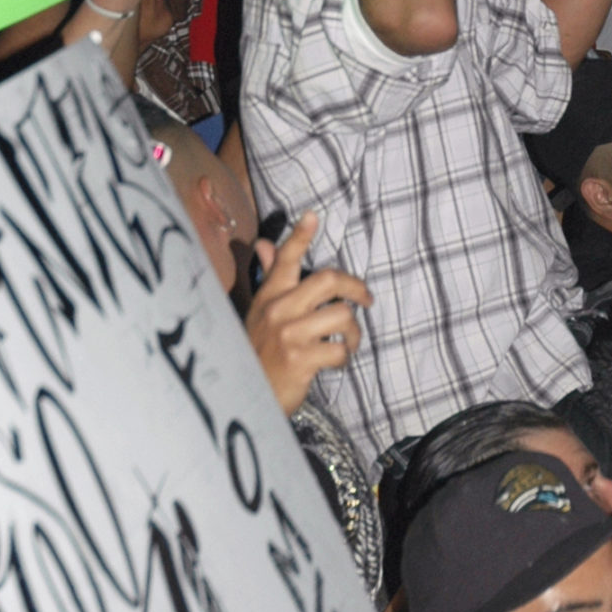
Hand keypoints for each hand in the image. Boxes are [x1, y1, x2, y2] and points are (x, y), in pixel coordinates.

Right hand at [246, 212, 370, 416]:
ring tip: (347, 341)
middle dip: (356, 287)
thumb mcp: (259, 312)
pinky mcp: (301, 360)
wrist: (247, 395)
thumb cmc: (258, 350)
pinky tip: (336, 361)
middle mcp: (279, 310)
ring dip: (354, 332)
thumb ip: (268, 277)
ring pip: (342, 316)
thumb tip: (264, 243)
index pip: (284, 259)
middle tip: (365, 298)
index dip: (300, 236)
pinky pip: (340, 349)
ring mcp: (290, 335)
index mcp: (270, 296)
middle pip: (328, 280)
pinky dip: (345, 356)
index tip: (312, 215)